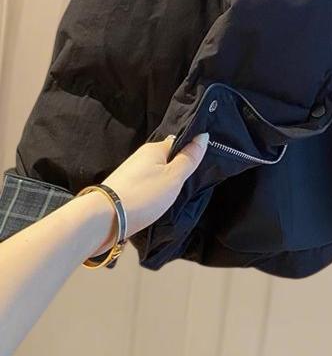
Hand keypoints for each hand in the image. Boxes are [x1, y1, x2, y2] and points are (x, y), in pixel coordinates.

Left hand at [88, 133, 208, 254]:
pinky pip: (146, 186)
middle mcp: (141, 157)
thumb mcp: (174, 177)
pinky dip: (153, 193)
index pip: (178, 144)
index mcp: (154, 149)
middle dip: (177, 170)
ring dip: (164, 184)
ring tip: (174, 197)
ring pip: (155, 174)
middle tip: (189, 185)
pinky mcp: (124, 189)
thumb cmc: (143, 195)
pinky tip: (157, 203)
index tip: (199, 167)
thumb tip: (203, 136)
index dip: (190, 154)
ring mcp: (131, 173)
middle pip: (166, 160)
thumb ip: (189, 158)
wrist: (104, 219)